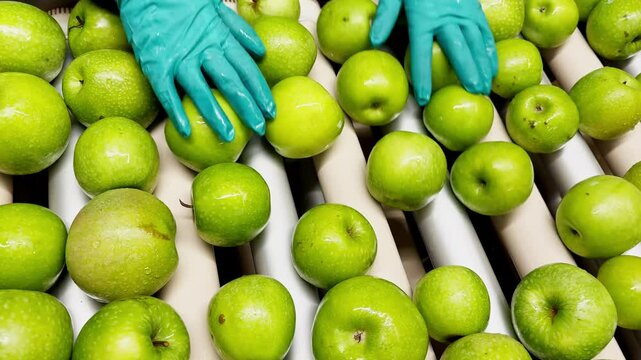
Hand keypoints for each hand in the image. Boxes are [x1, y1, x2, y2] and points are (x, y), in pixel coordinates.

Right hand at [118, 0, 274, 140]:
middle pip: (231, 82)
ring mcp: (179, 57)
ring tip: (228, 136)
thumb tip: (260, 52)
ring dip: (215, 115)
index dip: (260, 91)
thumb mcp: (216, 8)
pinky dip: (175, 111)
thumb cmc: (183, 1)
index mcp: (220, 37)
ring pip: (201, 90)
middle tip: (259, 129)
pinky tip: (185, 130)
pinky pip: (166, 91)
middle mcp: (203, 49)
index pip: (247, 68)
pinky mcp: (155, 63)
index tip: (270, 111)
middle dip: (247, 107)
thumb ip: (239, 30)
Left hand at [371, 0, 497, 105]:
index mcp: (423, 18)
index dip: (422, 76)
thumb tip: (375, 41)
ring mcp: (463, 11)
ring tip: (485, 87)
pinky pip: (485, 31)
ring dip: (483, 66)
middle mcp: (446, 17)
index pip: (421, 53)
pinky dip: (490, 50)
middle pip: (458, 49)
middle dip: (467, 73)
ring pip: (476, 42)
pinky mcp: (475, 7)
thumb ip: (385, 17)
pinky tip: (492, 66)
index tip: (423, 97)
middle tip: (474, 92)